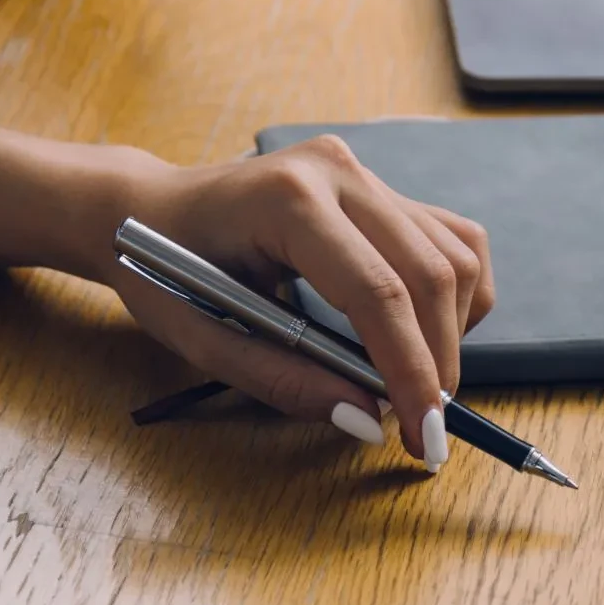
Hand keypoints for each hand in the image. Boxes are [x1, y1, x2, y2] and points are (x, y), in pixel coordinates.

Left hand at [107, 135, 493, 469]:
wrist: (148, 209)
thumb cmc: (164, 270)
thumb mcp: (204, 338)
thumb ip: (284, 379)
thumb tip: (367, 416)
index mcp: (286, 199)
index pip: (377, 292)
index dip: (410, 370)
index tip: (421, 434)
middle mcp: (336, 170)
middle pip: (430, 273)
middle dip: (439, 362)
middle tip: (424, 429)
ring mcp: (361, 170)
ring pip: (455, 255)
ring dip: (450, 330)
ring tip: (415, 384)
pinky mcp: (375, 183)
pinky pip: (449, 239)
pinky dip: (452, 295)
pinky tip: (419, 333)